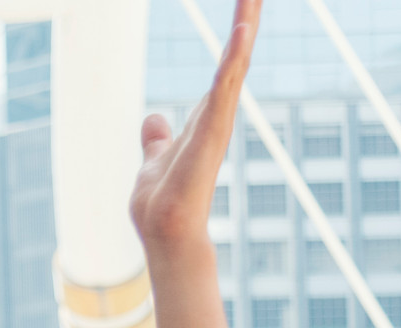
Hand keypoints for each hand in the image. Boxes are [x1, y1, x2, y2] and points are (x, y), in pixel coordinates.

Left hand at [132, 0, 254, 253]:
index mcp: (206, 117)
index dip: (235, 35)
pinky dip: (234, 58)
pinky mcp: (212, 132)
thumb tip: (154, 118)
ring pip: (234, 65)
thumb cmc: (162, 201)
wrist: (164, 231)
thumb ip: (157, 138)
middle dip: (247, 21)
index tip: (246, 3)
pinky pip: (225, 87)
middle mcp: (217, 115)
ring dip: (244, 29)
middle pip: (236, 58)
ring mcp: (217, 122)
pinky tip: (243, 31)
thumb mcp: (155, 158)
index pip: (225, 66)